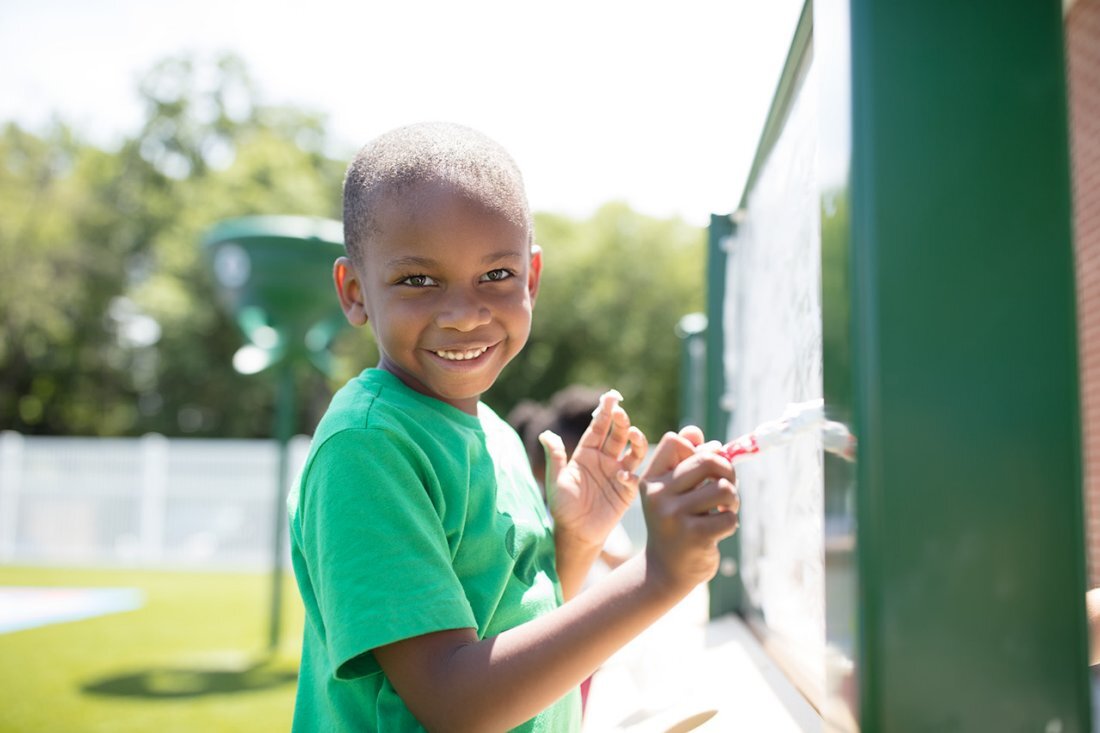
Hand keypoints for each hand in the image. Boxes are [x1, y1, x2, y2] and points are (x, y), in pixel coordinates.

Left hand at [541, 390, 647, 549]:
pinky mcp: (627, 491)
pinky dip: (631, 473)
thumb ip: (555, 456)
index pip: (598, 428)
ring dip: (636, 441)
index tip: (611, 397)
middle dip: (621, 421)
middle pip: (617, 435)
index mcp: (586, 453)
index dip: (604, 412)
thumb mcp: (556, 480)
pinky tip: (622, 475)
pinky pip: (634, 477)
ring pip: (633, 451)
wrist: (575, 533)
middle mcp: (604, 460)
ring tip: (633, 434)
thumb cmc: (563, 506)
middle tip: (620, 412)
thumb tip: (545, 433)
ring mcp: (617, 474)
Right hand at [640, 425, 739, 595]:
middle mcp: (659, 495)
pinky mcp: (694, 536)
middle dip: (727, 469)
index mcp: (652, 479)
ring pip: (724, 488)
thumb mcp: (674, 491)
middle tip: (727, 486)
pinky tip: (718, 530)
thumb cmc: (676, 523)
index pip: (676, 441)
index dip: (699, 449)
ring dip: (733, 499)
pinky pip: (729, 517)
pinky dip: (730, 522)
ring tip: (724, 510)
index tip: (706, 468)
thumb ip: (686, 461)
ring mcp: (675, 516)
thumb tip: (702, 435)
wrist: (666, 570)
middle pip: (707, 459)